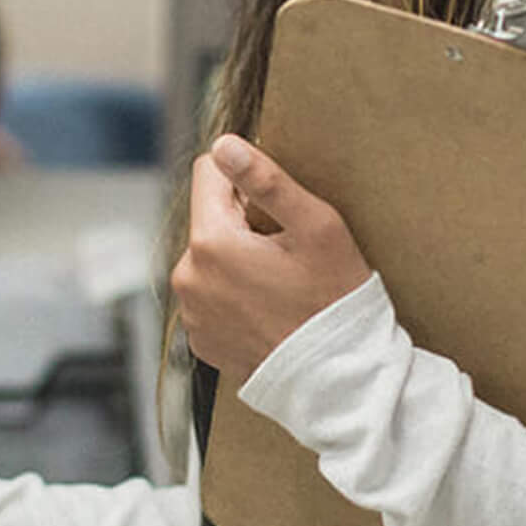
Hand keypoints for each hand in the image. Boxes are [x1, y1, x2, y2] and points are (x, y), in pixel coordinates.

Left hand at [171, 134, 373, 378]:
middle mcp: (188, 277)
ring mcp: (191, 313)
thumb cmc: (334, 300)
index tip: (277, 208)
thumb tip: (224, 144)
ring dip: (237, 260)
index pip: (208, 173)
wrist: (338, 381)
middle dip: (242, 224)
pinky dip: (234, 296)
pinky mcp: (200, 340)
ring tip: (280, 285)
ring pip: (210, 258)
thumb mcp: (316, 227)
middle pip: (210, 219)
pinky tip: (269, 310)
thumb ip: (266, 180)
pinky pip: (211, 296)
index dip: (245, 180)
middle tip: (287, 253)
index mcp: (210, 242)